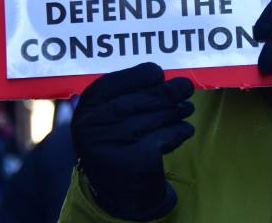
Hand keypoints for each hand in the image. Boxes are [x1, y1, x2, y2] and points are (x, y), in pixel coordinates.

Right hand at [71, 62, 194, 220]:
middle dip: (167, 91)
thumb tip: (165, 77)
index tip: (157, 72)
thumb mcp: (109, 122)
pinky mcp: (135, 161)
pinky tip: (184, 130)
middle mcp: (91, 128)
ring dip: (177, 110)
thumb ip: (126, 97)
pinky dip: (180, 130)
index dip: (138, 75)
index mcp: (84, 113)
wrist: (122, 197)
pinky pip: (167, 135)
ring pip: (155, 116)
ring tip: (187, 108)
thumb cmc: (120, 147)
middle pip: (138, 99)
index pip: (111, 84)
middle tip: (186, 86)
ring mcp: (111, 146)